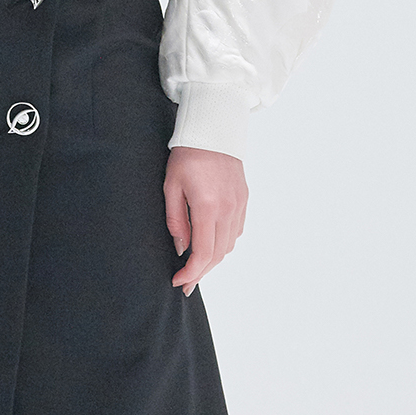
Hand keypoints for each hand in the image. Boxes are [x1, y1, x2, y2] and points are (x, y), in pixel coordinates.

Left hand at [164, 146, 247, 294]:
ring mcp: (239, 206)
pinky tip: (211, 245)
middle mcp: (228, 210)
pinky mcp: (244, 200)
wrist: (213, 131)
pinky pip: (236, 232)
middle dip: (201, 273)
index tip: (178, 281)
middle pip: (217, 255)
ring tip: (196, 267)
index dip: (191, 273)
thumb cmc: (187, 156)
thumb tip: (182, 248)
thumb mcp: (171, 187)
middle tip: (185, 283)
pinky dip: (224, 244)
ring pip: (229, 246)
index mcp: (208, 207)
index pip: (203, 253)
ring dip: (213, 260)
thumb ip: (176, 221)